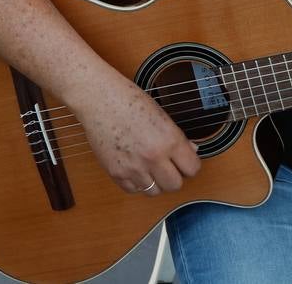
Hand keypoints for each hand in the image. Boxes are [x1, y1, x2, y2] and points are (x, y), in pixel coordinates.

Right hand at [75, 78, 200, 195]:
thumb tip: (191, 151)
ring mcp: (133, 168)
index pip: (192, 169)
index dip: (190, 165)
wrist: (99, 99)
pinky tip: (135, 168)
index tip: (185, 162)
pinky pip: (133, 190)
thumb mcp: (161, 115)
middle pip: (175, 185)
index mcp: (169, 140)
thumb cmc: (129, 100)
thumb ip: (177, 138)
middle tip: (169, 166)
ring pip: (154, 191)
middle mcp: (153, 157)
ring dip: (155, 182)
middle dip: (174, 176)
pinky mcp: (116, 173)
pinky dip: (136, 183)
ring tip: (150, 167)